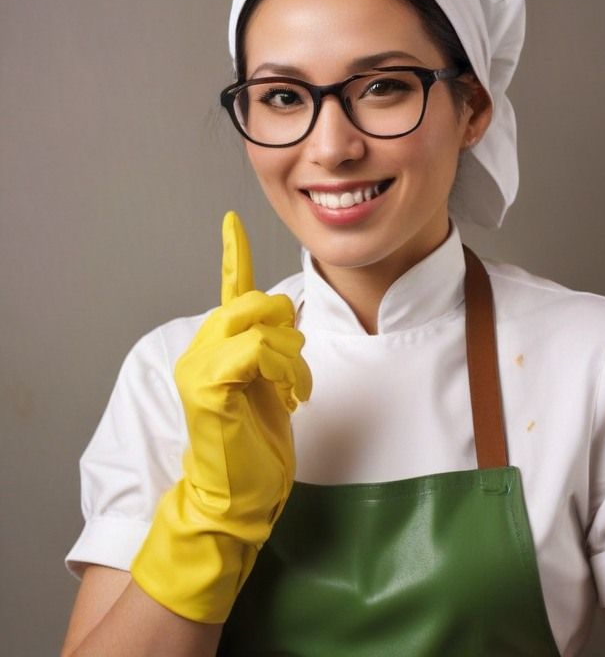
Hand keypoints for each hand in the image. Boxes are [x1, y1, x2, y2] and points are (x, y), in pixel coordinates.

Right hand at [131, 211, 310, 622]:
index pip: (228, 290)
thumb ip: (273, 348)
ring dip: (292, 356)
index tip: (232, 221)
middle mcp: (200, 349)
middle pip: (254, 300)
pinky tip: (288, 394)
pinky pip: (258, 349)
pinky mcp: (207, 386)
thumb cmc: (255, 442)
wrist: (236, 494)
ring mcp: (199, 366)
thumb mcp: (272, 385)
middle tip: (295, 371)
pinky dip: (284, 368)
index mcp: (217, 346)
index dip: (233, 253)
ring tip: (295, 389)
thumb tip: (288, 317)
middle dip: (287, 327)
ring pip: (259, 321)